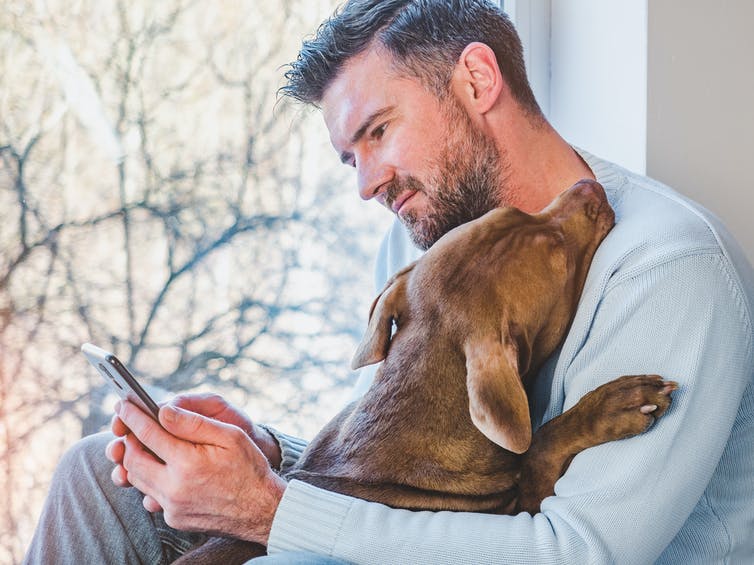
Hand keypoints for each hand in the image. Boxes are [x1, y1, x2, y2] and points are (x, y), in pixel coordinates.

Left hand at [112, 399, 286, 543]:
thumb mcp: (229, 435)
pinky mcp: (175, 518)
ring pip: (138, 479)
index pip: (148, 434)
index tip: (124, 405)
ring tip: (144, 445)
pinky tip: (164, 469)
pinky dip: (152, 479)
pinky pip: (152, 495)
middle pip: (133, 459)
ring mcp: (173, 506)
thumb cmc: (249, 466)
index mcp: (188, 463)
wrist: (262, 508)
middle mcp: (175, 488)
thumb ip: (193, 423)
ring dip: (136, 460)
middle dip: (129, 440)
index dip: (133, 417)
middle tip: (132, 426)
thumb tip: (164, 410)